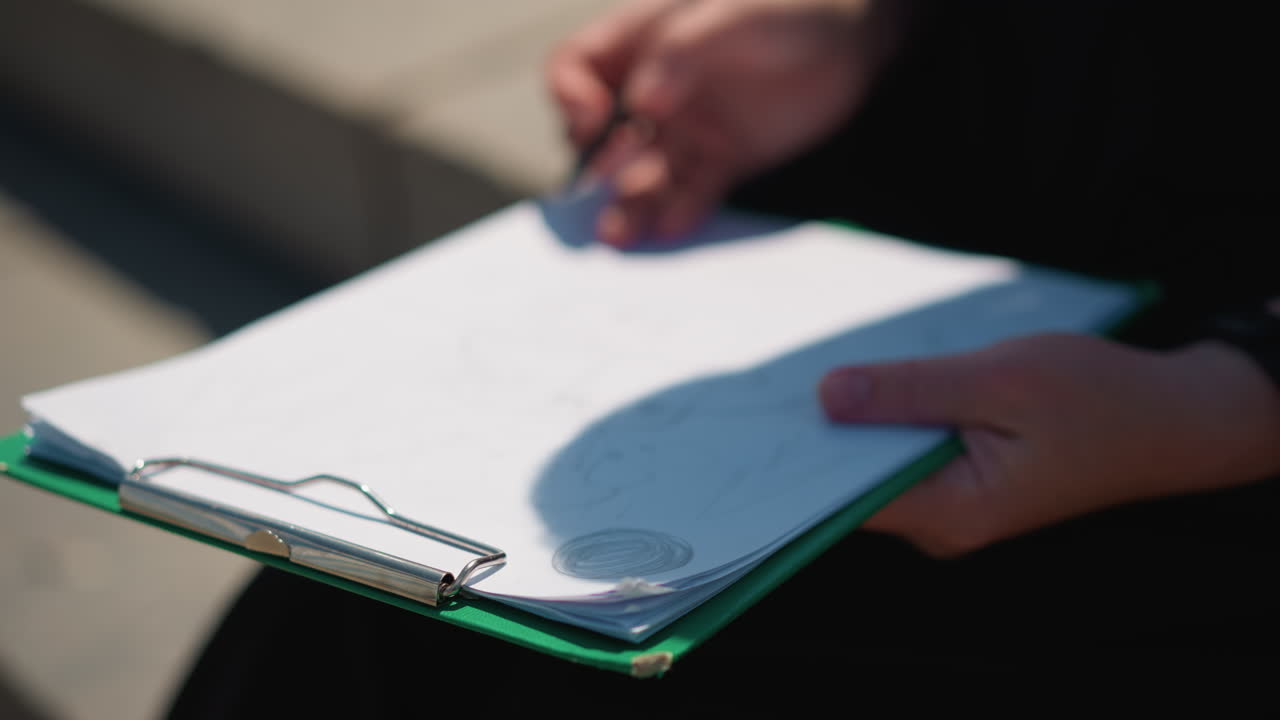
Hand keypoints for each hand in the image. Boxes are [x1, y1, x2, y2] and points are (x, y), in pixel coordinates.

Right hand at [547, 0, 907, 246]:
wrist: (852, 37)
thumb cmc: (788, 5)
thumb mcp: (732, 14)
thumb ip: (683, 52)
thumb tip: (642, 101)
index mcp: (639, 43)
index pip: (575, 68)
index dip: (569, 95)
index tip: (593, 116)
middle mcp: (654, 91)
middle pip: (602, 134)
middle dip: (598, 163)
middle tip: (607, 181)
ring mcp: (687, 127)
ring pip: (643, 172)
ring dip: (627, 202)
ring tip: (616, 234)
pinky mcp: (722, 158)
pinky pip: (693, 190)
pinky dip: (681, 209)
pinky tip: (671, 226)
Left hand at [819, 334, 1279, 556]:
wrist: (1168, 417)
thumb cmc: (1097, 398)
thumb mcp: (999, 379)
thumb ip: (911, 390)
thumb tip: (828, 395)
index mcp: (951, 513)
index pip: (845, 498)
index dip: (800, 458)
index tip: (757, 416)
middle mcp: (943, 523)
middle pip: (854, 480)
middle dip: (823, 431)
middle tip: (775, 378)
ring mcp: (951, 506)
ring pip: (878, 462)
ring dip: (858, 418)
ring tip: (820, 370)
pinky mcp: (960, 481)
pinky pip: (905, 451)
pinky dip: (890, 416)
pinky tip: (874, 380)